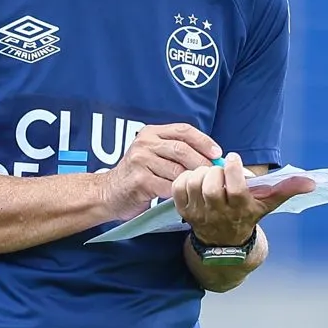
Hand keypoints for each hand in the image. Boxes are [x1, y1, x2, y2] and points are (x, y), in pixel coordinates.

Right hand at [95, 123, 222, 222]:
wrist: (109, 193)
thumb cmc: (138, 176)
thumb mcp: (154, 155)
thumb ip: (176, 152)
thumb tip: (211, 157)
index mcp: (151, 133)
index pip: (183, 130)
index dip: (204, 141)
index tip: (218, 154)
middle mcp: (144, 143)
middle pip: (182, 149)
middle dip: (202, 162)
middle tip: (214, 175)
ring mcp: (140, 161)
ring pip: (177, 170)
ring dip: (192, 180)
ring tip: (202, 187)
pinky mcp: (139, 181)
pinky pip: (168, 186)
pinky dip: (180, 192)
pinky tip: (186, 197)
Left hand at [172, 154, 317, 247]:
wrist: (225, 243)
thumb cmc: (248, 214)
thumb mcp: (268, 203)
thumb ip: (288, 189)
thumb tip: (312, 182)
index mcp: (241, 210)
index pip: (234, 189)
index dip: (233, 170)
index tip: (234, 159)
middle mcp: (219, 214)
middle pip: (211, 188)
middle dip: (215, 172)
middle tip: (220, 169)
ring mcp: (199, 214)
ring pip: (193, 186)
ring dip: (200, 173)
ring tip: (209, 174)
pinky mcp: (184, 212)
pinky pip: (178, 189)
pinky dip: (184, 179)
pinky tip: (195, 179)